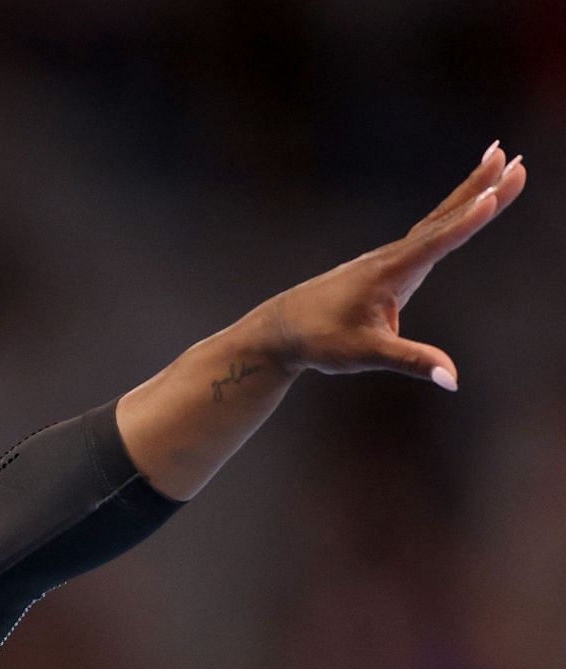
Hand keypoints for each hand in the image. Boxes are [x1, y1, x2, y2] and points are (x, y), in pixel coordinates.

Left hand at [256, 142, 525, 389]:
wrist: (283, 329)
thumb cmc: (320, 340)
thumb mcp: (365, 354)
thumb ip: (411, 362)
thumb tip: (452, 378)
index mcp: (388, 273)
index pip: (435, 243)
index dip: (466, 222)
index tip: (495, 195)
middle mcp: (392, 257)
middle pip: (443, 218)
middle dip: (481, 188)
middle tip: (516, 158)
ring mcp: (392, 258)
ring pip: (438, 219)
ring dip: (472, 190)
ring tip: (501, 160)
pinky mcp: (391, 265)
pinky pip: (429, 232)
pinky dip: (452, 213)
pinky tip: (468, 203)